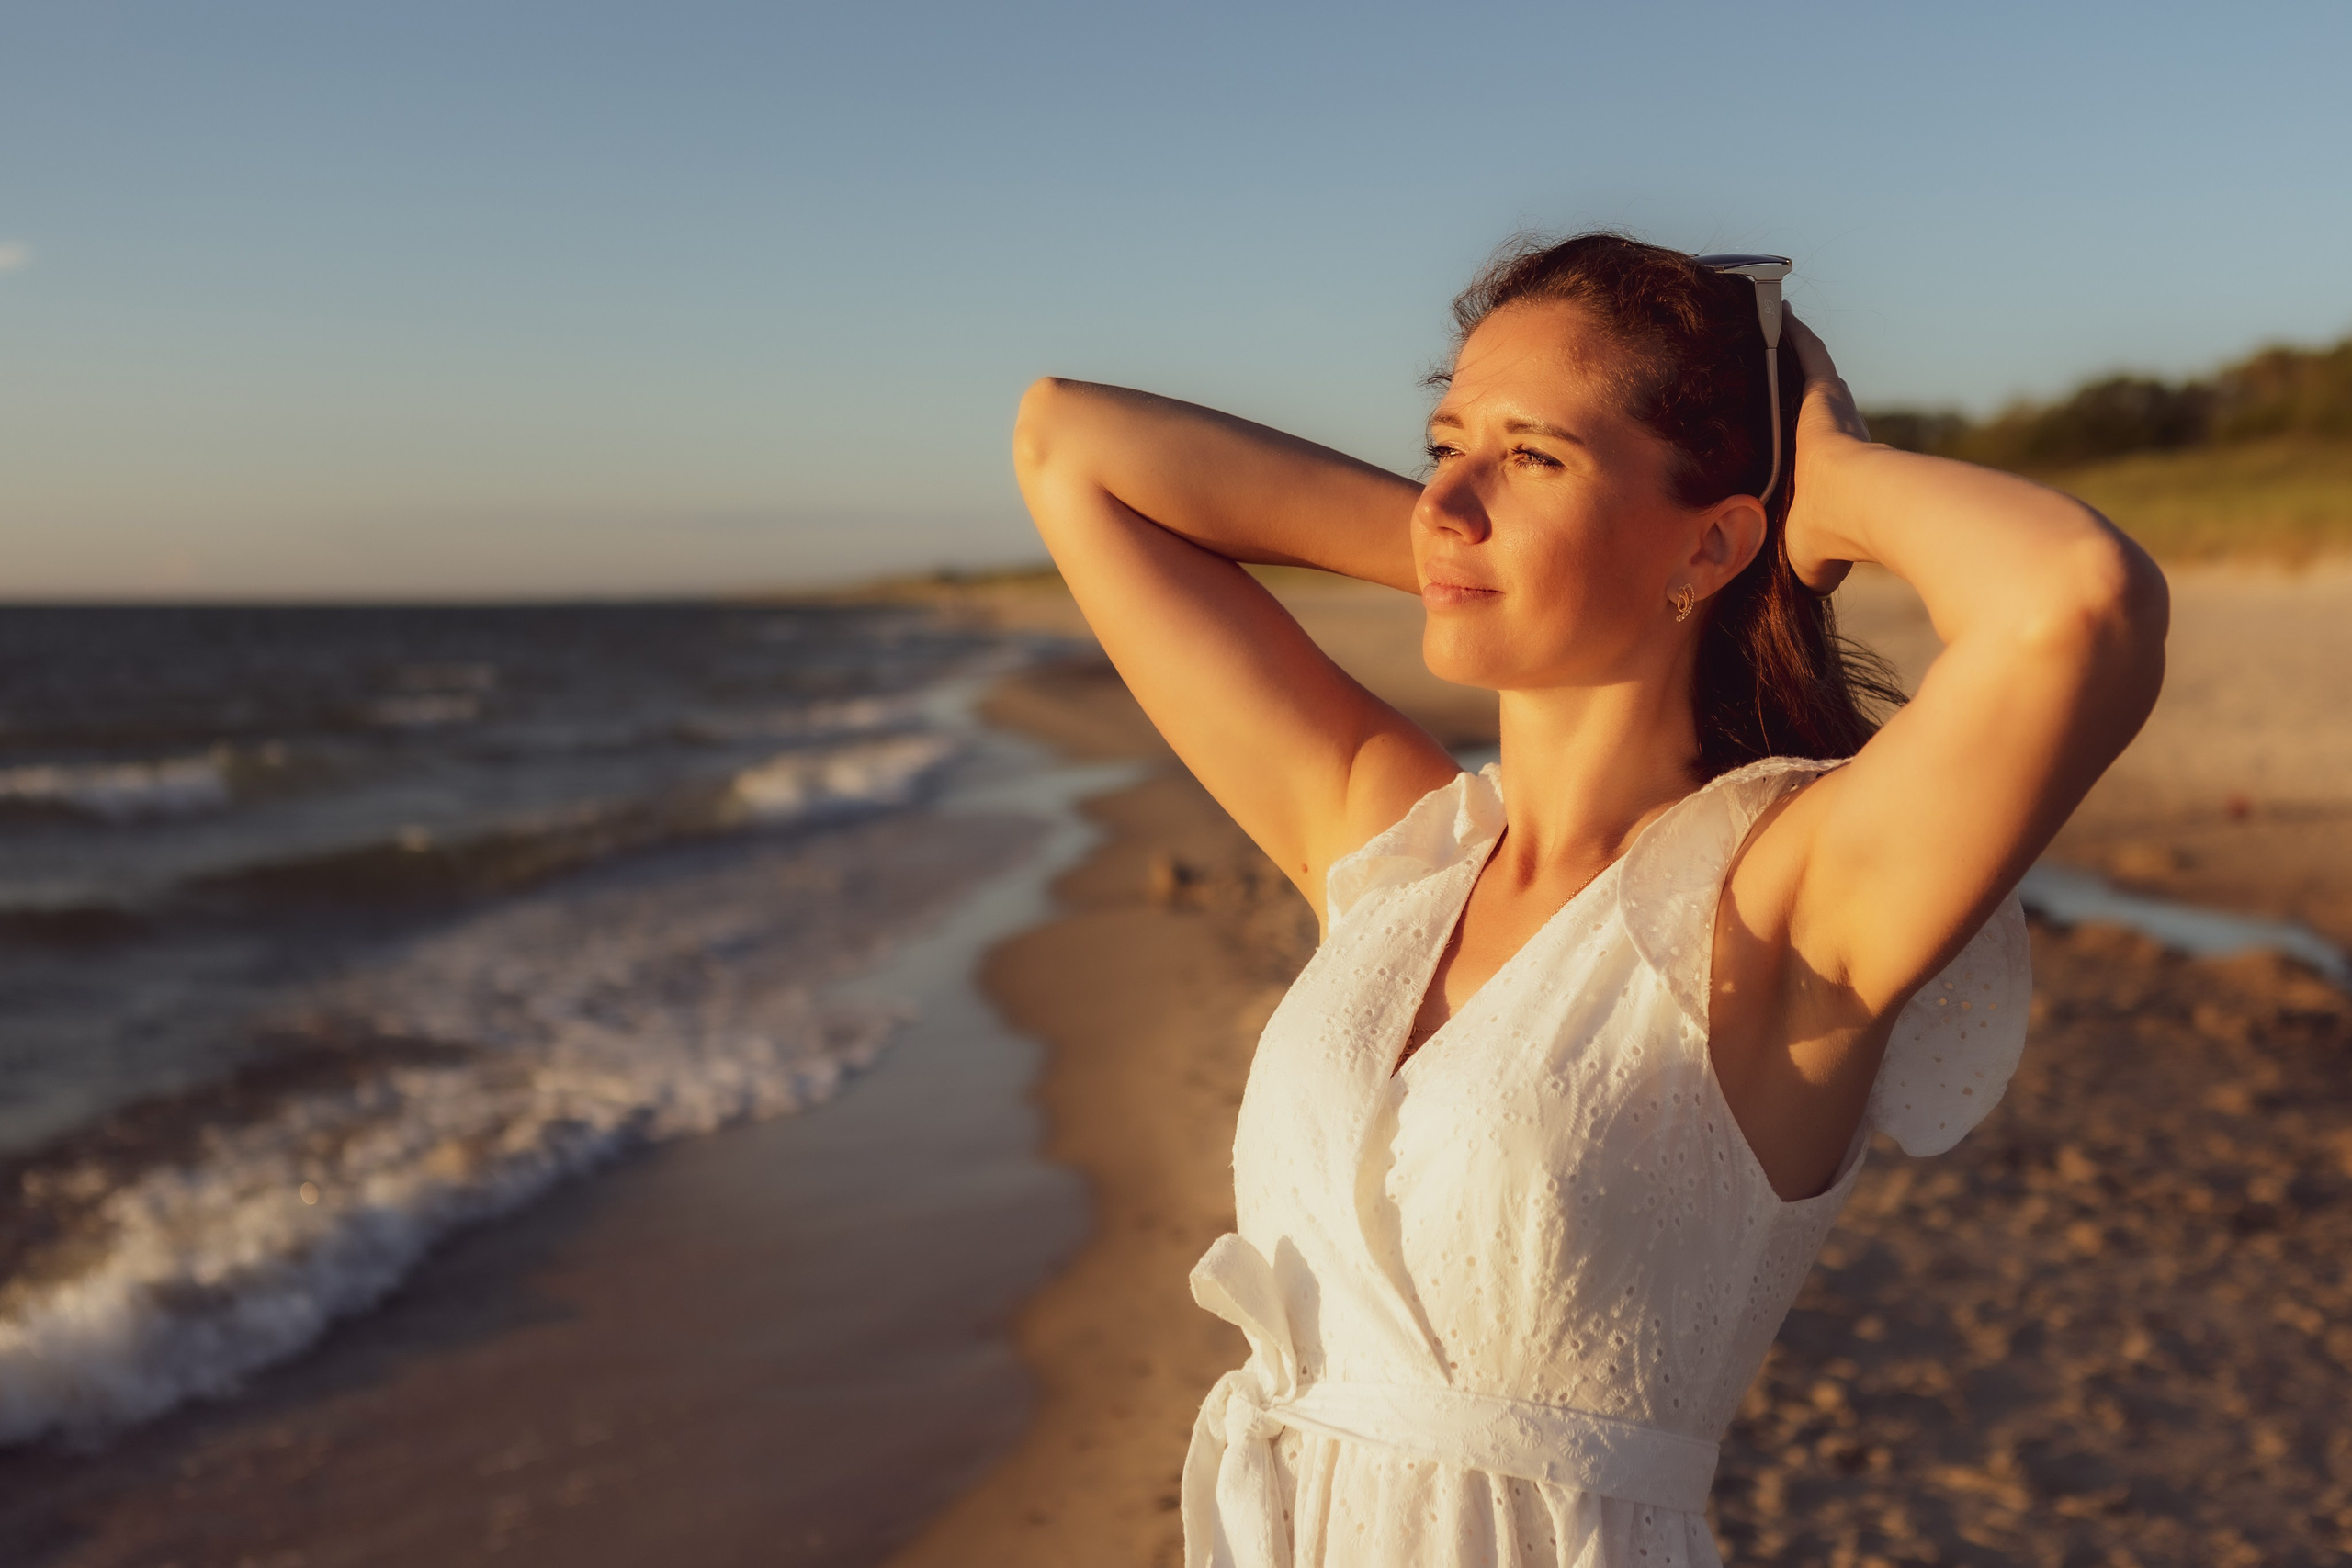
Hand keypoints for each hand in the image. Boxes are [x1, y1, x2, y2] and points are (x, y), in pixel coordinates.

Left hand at [1780, 312, 1873, 593]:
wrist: (1857, 509)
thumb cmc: (1827, 541)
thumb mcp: (1802, 557)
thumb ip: (1799, 564)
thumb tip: (1804, 586)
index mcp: (1829, 475)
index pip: (1811, 453)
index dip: (1798, 444)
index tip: (1783, 438)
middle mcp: (1835, 437)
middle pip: (1807, 407)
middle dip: (1787, 392)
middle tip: (1764, 370)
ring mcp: (1832, 412)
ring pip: (1804, 374)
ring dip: (1786, 354)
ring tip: (1762, 330)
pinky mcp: (1824, 390)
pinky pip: (1804, 352)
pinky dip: (1791, 332)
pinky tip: (1774, 309)